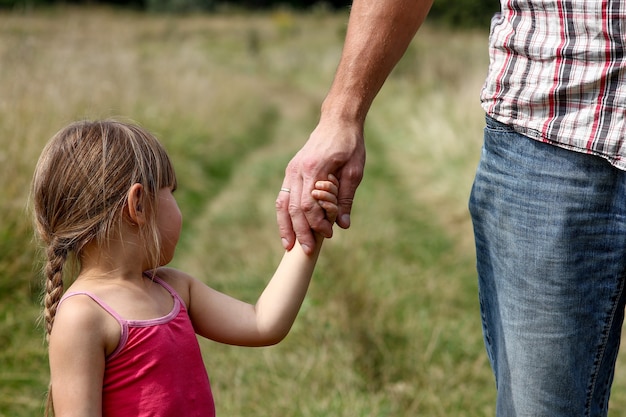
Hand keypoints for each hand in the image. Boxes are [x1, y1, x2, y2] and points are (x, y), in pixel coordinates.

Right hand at [276, 117, 365, 254]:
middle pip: (294, 208)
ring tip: (289, 246)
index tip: (329, 234)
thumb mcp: (355, 170)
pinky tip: (287, 228)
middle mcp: (298, 170)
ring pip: (283, 204)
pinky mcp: (291, 171)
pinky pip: (283, 197)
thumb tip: (343, 225)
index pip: (309, 205)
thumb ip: (346, 198)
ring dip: (285, 226)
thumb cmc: (349, 145)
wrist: (337, 121)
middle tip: (307, 251)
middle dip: (300, 232)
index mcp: (314, 169)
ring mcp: (292, 170)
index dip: (317, 223)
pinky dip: (284, 214)